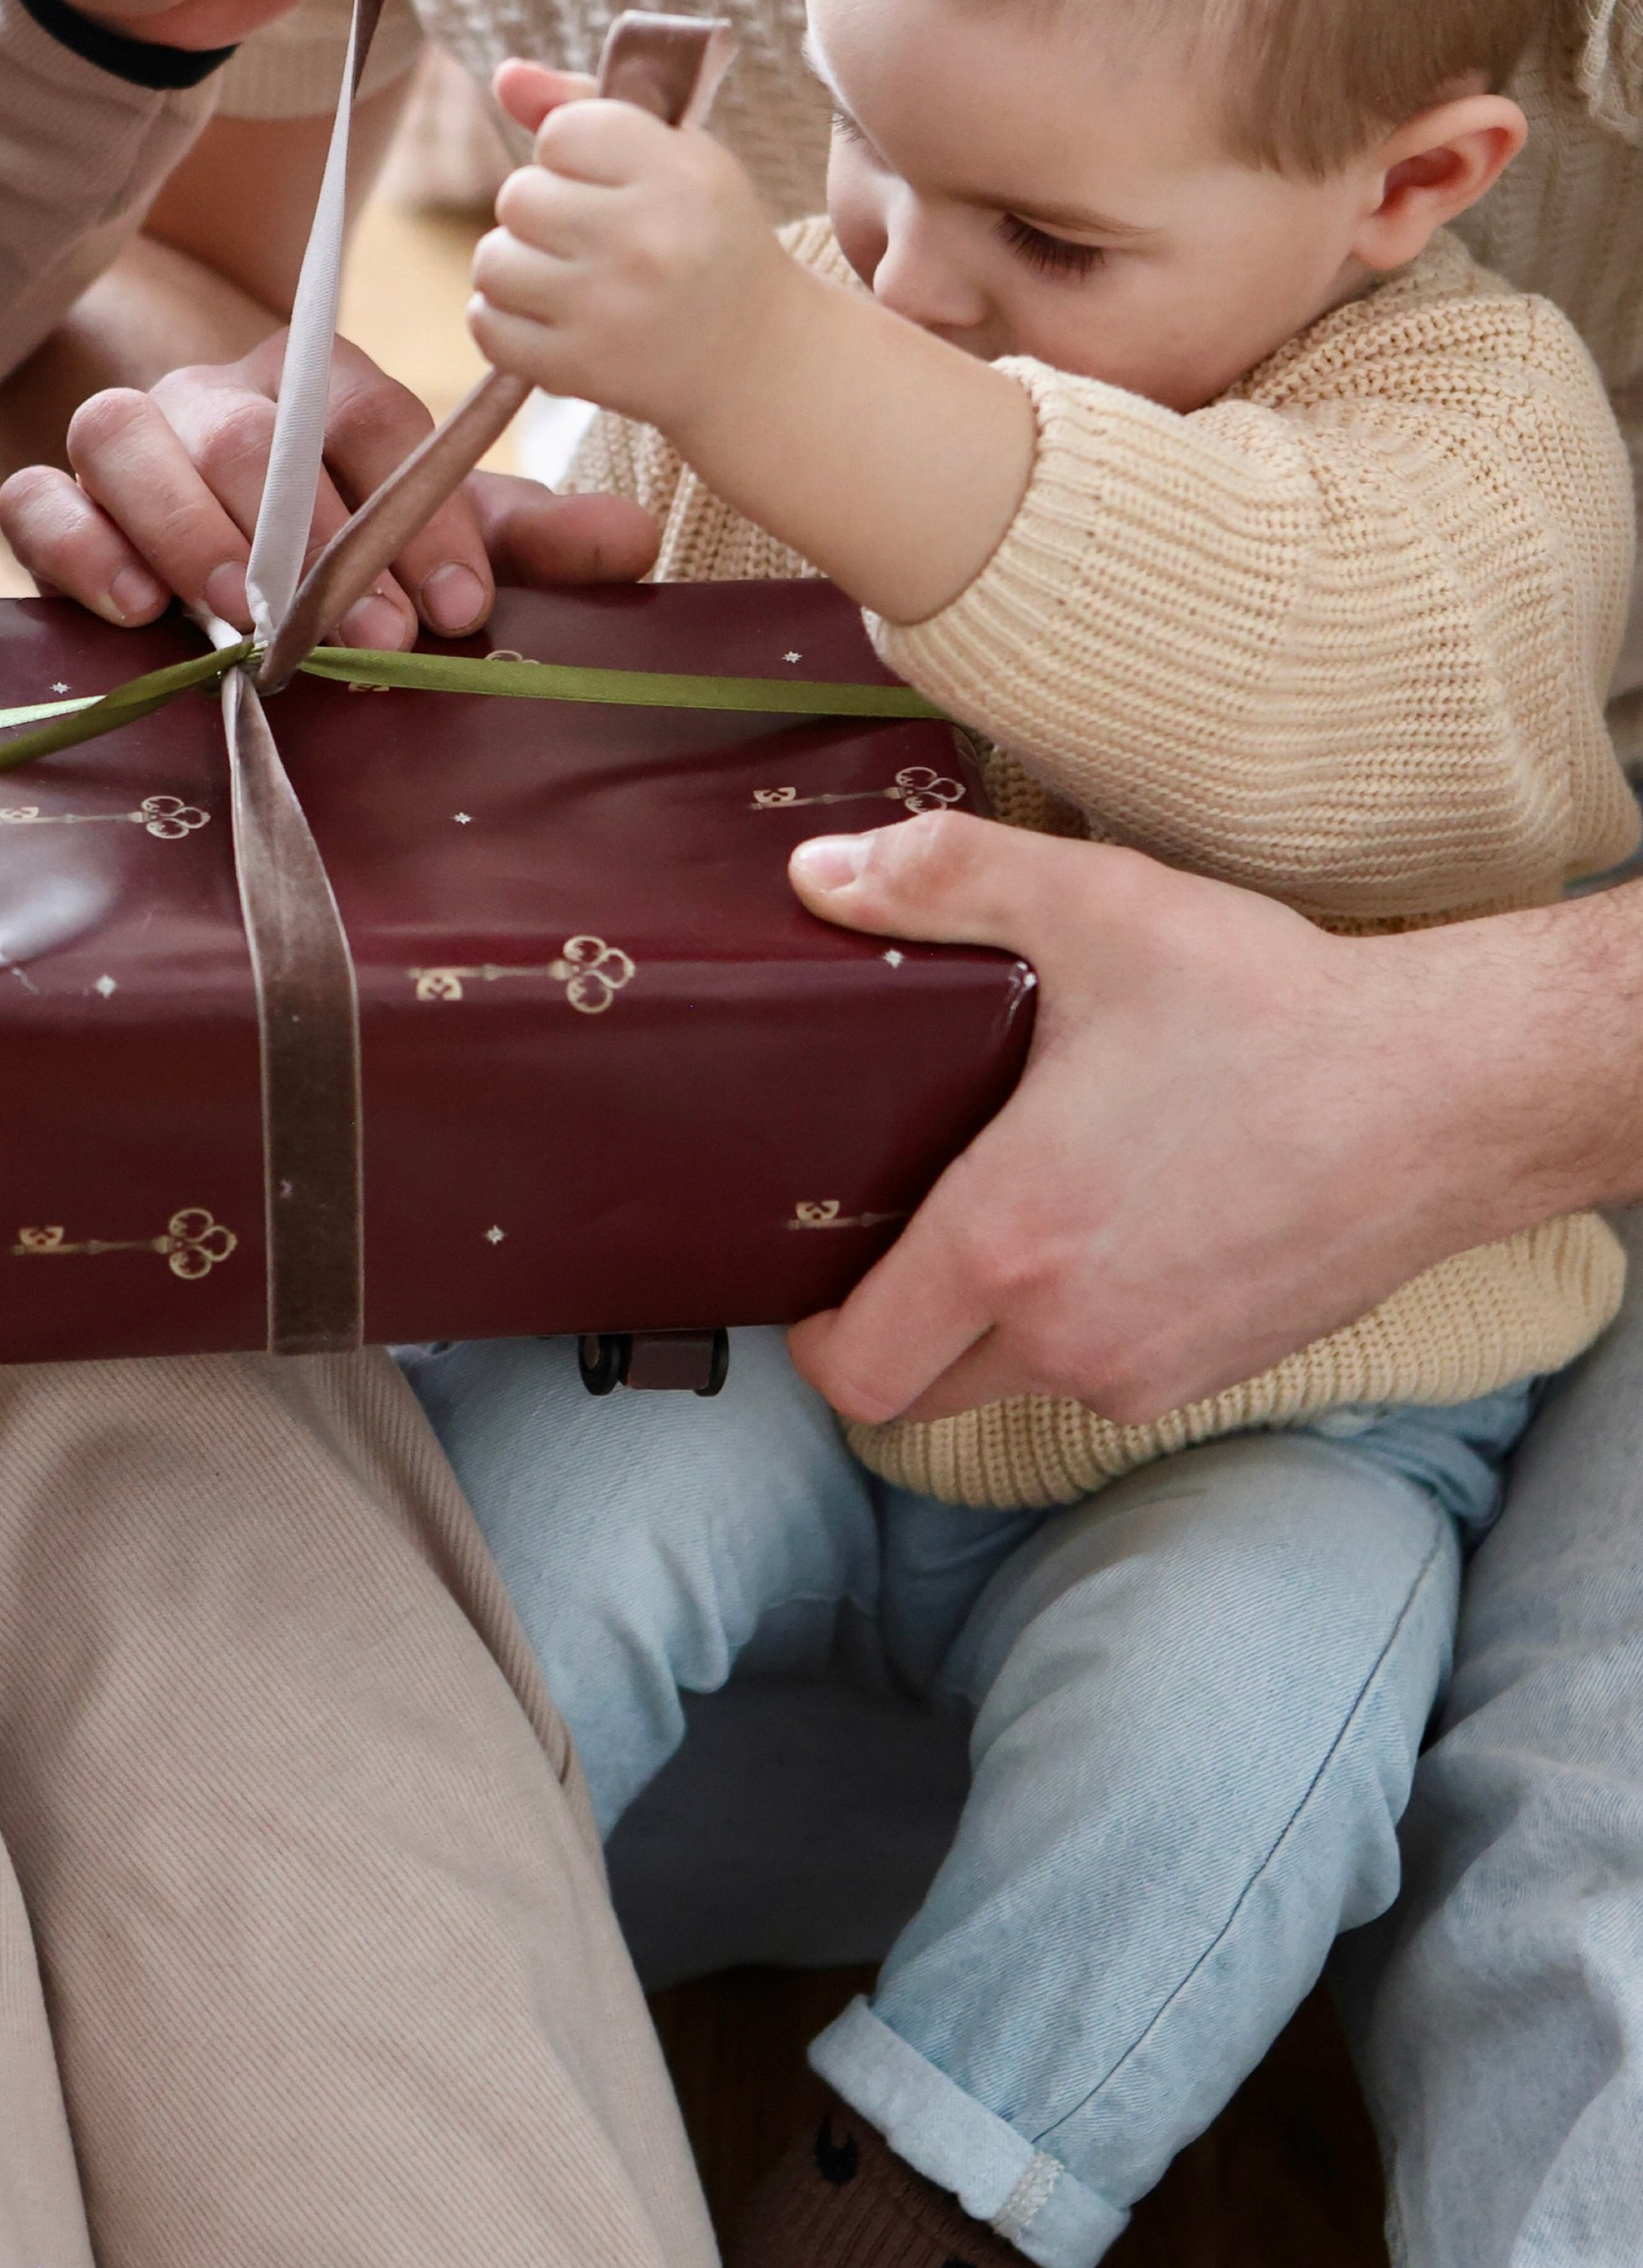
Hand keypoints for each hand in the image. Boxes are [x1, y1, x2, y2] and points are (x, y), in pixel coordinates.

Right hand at [0, 325, 658, 640]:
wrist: (174, 497)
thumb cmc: (319, 522)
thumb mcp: (420, 528)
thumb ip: (514, 536)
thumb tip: (640, 539)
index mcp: (315, 384)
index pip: (371, 418)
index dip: (418, 512)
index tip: (463, 608)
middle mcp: (216, 396)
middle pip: (251, 432)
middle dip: (313, 537)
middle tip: (372, 632)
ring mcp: (125, 436)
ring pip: (130, 440)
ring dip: (192, 530)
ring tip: (244, 618)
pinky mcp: (48, 490)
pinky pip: (40, 498)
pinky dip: (75, 540)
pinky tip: (131, 606)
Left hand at [468, 58, 793, 433]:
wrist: (751, 354)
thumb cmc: (705, 236)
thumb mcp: (676, 155)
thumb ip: (588, 104)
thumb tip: (504, 75)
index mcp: (680, 177)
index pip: (561, 132)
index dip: (571, 151)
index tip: (610, 179)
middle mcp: (646, 244)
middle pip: (518, 196)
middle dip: (542, 210)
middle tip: (591, 235)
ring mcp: (608, 313)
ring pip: (492, 261)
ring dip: (517, 265)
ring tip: (568, 276)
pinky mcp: (577, 369)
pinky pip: (485, 325)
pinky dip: (504, 320)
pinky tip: (551, 316)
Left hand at [777, 812, 1618, 1425]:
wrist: (1453, 1093)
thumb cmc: (1275, 1008)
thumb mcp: (1095, 906)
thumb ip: (942, 882)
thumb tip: (816, 876)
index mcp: (1009, 1244)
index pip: (856, 1367)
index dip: (813, 1335)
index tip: (818, 1272)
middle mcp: (1070, 1338)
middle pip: (921, 1391)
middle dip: (896, 1330)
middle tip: (902, 1230)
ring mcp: (1151, 1373)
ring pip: (1018, 1382)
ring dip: (994, 1327)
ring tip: (1018, 1210)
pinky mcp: (1221, 1374)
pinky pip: (1110, 1375)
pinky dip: (1087, 1326)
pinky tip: (1114, 1227)